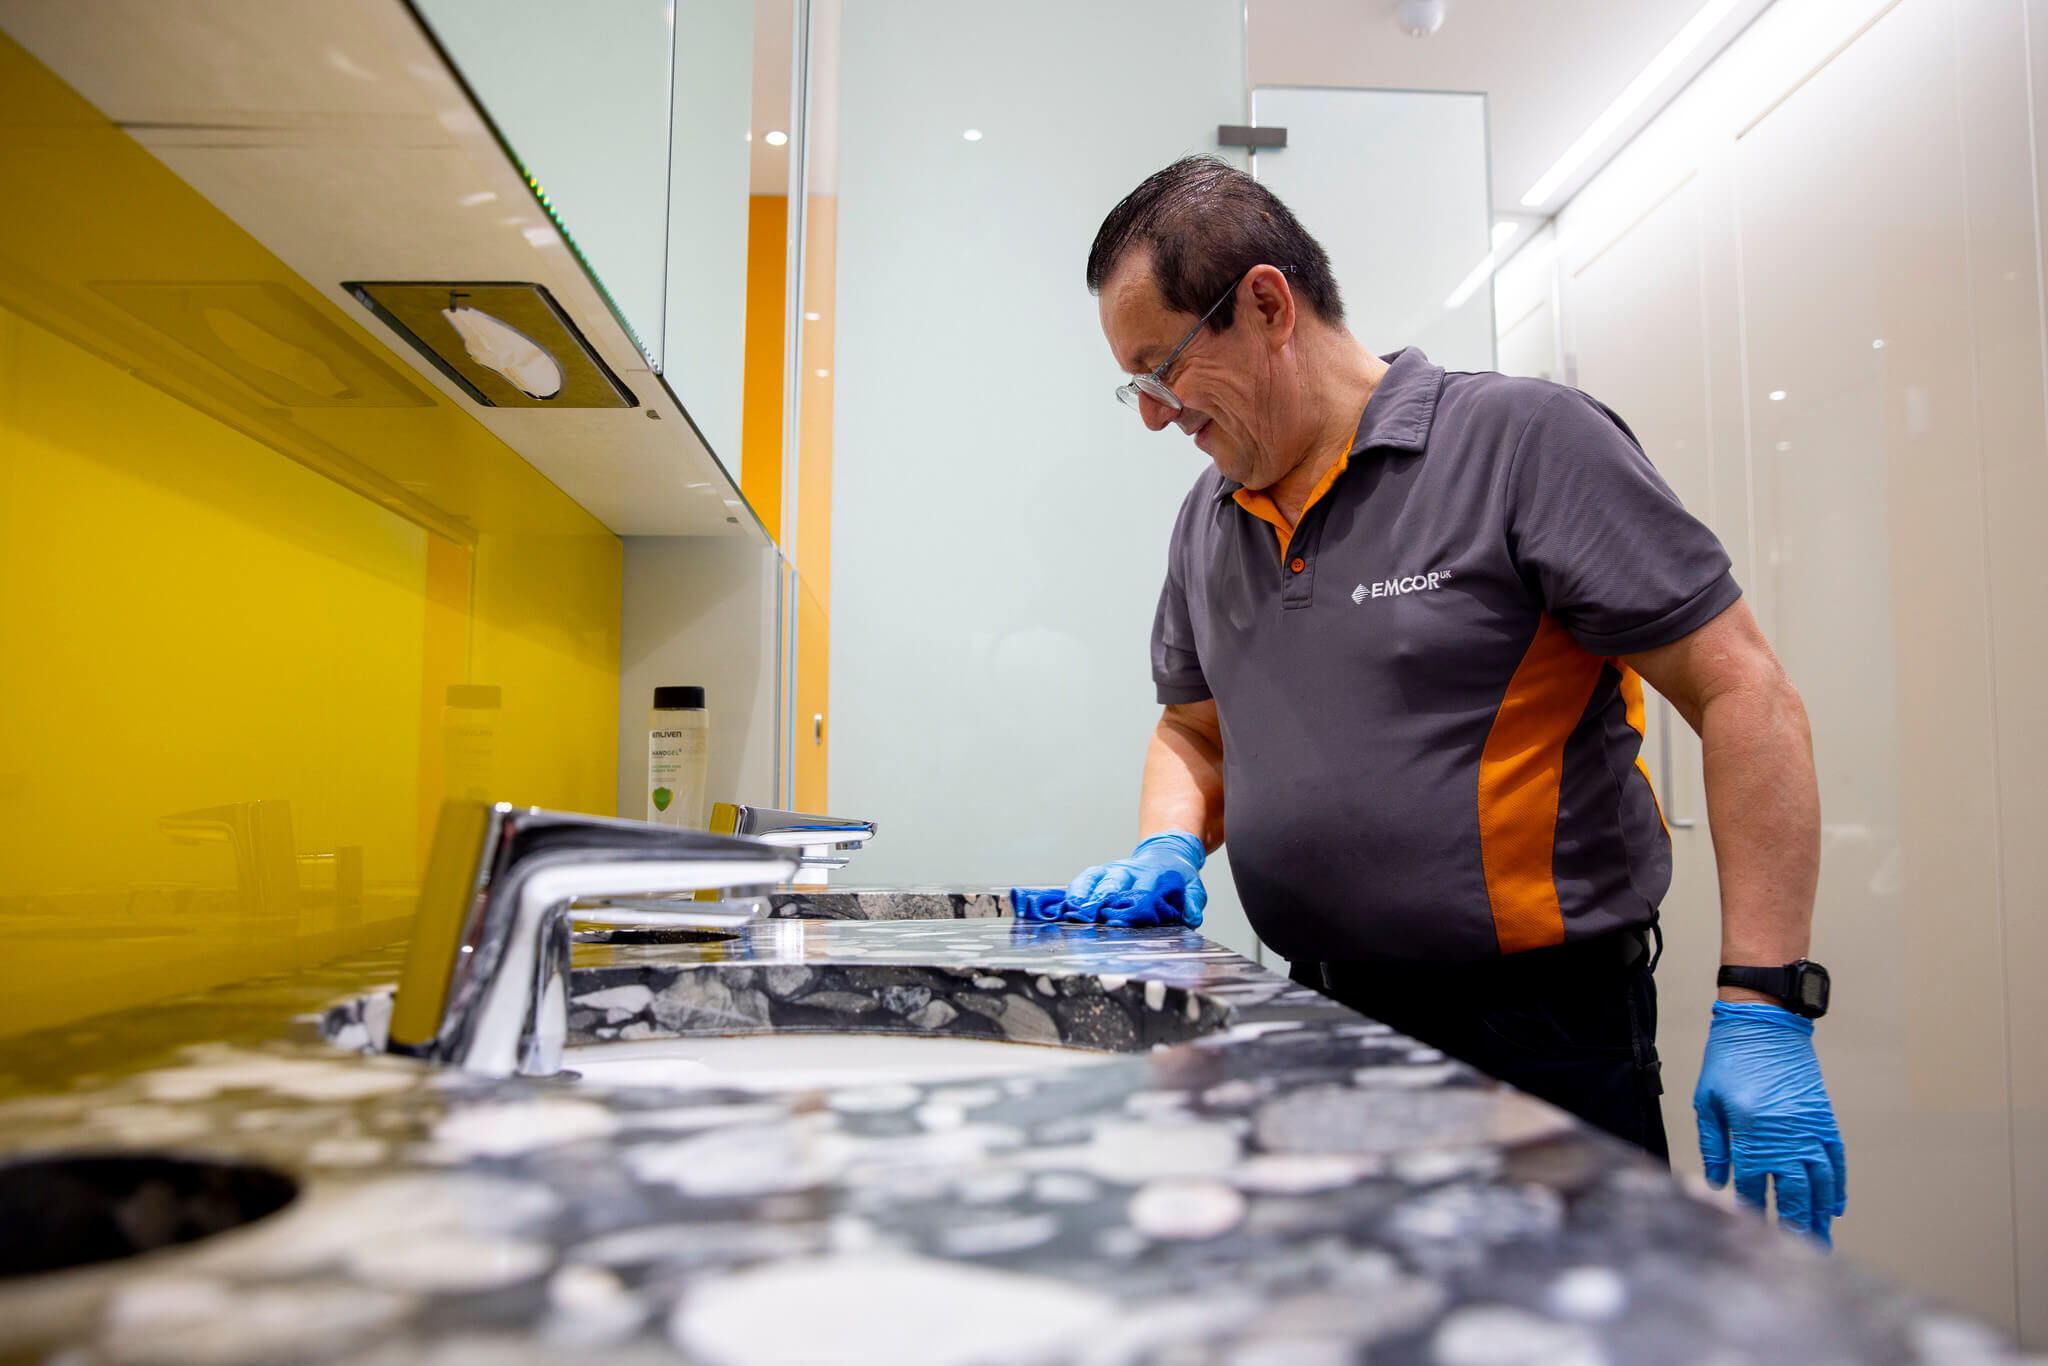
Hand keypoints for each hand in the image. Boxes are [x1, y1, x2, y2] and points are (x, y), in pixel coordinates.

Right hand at [1065, 831, 1206, 926]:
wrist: (1166, 853)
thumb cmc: (1177, 878)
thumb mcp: (1193, 888)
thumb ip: (1193, 902)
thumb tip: (1191, 917)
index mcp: (1155, 875)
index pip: (1144, 892)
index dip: (1136, 908)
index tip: (1127, 922)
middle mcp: (1131, 871)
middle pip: (1116, 883)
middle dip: (1106, 899)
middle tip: (1097, 916)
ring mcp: (1114, 870)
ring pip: (1097, 878)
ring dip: (1087, 894)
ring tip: (1077, 910)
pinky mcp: (1102, 872)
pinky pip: (1086, 878)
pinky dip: (1076, 890)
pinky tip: (1068, 905)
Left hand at [1695, 1001, 1845, 1244]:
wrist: (1764, 1023)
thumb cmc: (1729, 1060)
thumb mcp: (1708, 1100)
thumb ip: (1714, 1144)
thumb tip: (1718, 1182)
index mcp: (1752, 1132)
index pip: (1751, 1183)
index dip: (1748, 1207)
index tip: (1746, 1228)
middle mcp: (1786, 1135)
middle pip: (1794, 1192)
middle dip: (1794, 1224)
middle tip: (1797, 1250)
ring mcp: (1809, 1128)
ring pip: (1821, 1183)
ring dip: (1819, 1214)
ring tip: (1819, 1240)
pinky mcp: (1823, 1119)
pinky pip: (1836, 1160)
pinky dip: (1837, 1186)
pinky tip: (1833, 1206)